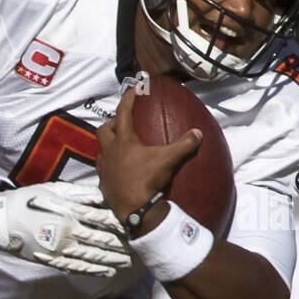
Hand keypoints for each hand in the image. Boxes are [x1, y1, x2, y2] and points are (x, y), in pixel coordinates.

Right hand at [0, 182, 129, 275]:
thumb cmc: (24, 201)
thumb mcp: (52, 190)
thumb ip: (78, 193)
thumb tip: (100, 194)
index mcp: (69, 212)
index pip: (102, 219)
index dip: (120, 223)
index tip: (135, 225)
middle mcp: (68, 233)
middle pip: (101, 241)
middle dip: (121, 245)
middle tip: (139, 248)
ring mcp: (59, 249)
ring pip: (92, 257)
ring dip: (111, 260)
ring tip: (126, 263)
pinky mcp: (51, 260)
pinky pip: (76, 268)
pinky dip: (93, 271)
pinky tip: (105, 272)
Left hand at [95, 88, 201, 225]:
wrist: (135, 210)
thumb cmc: (149, 181)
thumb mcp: (169, 160)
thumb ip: (184, 144)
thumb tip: (198, 133)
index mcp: (124, 141)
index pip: (123, 112)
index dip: (129, 98)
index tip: (135, 88)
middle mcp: (109, 152)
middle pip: (104, 129)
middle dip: (112, 123)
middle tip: (123, 123)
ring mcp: (104, 169)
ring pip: (101, 150)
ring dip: (109, 145)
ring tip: (121, 147)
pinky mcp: (103, 184)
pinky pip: (103, 169)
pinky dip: (110, 165)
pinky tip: (120, 169)